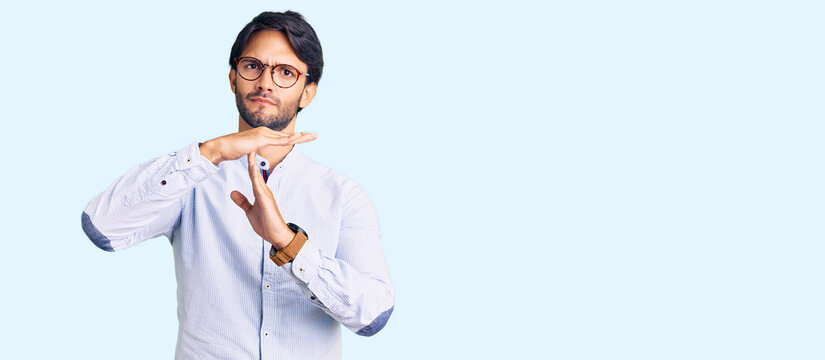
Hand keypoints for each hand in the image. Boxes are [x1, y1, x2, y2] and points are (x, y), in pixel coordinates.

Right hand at [200, 127, 317, 164]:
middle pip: (288, 135)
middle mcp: (265, 132)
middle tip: (316, 135)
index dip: (296, 137)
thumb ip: (253, 149)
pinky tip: (299, 139)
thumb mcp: (247, 150)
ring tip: (314, 136)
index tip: (306, 137)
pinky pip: (278, 141)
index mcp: (263, 134)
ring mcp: (263, 134)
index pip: (283, 137)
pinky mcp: (260, 139)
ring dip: (301, 136)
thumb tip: (254, 151)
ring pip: (286, 137)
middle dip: (303, 135)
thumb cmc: (231, 150)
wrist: (221, 147)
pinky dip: (290, 140)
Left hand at [229, 151, 295, 248]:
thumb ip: (242, 201)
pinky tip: (252, 171)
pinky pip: (259, 188)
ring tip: (250, 152)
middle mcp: (264, 191)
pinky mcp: (267, 201)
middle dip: (252, 158)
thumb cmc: (266, 224)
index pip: (253, 174)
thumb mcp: (250, 211)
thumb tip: (232, 193)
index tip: (244, 151)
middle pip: (255, 172)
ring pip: (258, 177)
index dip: (249, 163)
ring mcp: (266, 195)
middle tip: (248, 144)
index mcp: (260, 192)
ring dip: (253, 164)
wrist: (277, 236)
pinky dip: (255, 178)